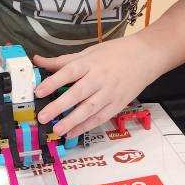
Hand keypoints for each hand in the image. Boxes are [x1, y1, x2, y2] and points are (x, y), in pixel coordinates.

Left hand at [33, 36, 158, 138]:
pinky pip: (100, 118)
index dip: (54, 82)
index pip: (70, 72)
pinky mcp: (118, 104)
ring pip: (89, 109)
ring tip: (57, 130)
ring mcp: (110, 93)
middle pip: (78, 93)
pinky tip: (72, 133)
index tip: (38, 92)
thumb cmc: (115, 53)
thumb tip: (37, 60)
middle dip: (59, 106)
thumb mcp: (89, 52)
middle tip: (43, 117)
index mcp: (91, 62)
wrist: (146, 57)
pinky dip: (86, 126)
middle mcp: (100, 78)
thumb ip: (63, 61)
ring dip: (72, 121)